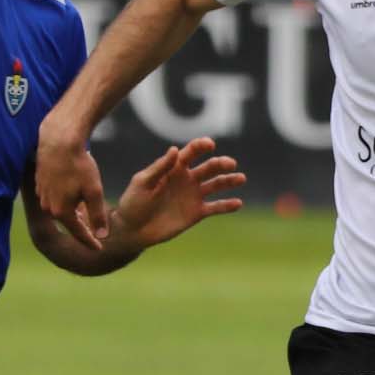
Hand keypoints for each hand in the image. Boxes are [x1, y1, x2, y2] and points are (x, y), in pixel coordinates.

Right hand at [34, 125, 108, 248]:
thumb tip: (102, 236)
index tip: (100, 248)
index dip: (90, 241)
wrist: (59, 140)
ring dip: (72, 212)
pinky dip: (64, 199)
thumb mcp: (94, 191)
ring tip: (84, 214)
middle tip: (94, 232)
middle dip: (81, 226)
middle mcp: (49, 207)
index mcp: (62, 212)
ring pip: (60, 209)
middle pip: (68, 222)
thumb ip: (97, 215)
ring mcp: (42, 195)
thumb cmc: (79, 165)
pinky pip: (54, 198)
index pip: (78, 233)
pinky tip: (72, 194)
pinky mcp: (40, 183)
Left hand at [106, 136, 245, 251]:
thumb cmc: (133, 202)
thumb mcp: (143, 182)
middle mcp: (187, 179)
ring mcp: (194, 195)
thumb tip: (174, 150)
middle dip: (220, 164)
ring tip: (241, 178)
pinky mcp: (197, 213)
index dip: (201, 146)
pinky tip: (238, 203)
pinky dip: (227, 205)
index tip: (210, 144)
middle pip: (209, 167)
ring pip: (217, 184)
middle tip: (230, 164)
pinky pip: (216, 207)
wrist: (132, 229)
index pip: (191, 152)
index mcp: (174, 167)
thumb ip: (160, 167)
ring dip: (230, 180)